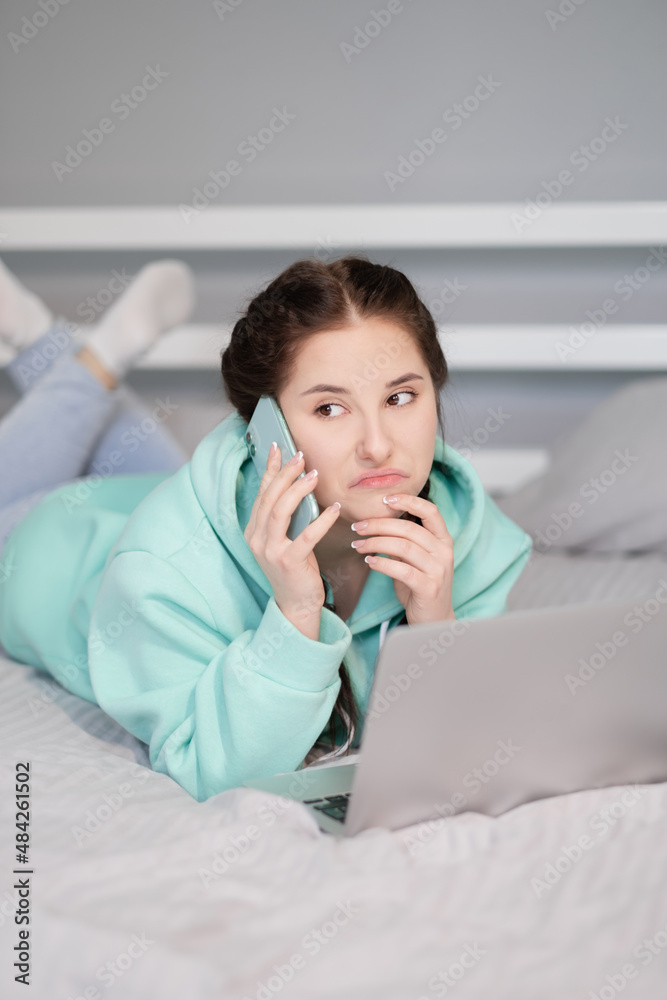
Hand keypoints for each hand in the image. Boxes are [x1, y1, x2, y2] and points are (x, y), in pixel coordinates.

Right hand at [243, 443, 340, 632]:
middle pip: (270, 498)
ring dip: (298, 490)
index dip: (271, 469)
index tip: (279, 448)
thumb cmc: (294, 568)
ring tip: (314, 476)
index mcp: (253, 531)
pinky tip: (334, 508)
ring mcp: (270, 551)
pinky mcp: (289, 562)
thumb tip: (296, 485)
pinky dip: (322, 520)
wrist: (296, 604)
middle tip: (301, 457)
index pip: (262, 493)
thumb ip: (285, 516)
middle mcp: (257, 539)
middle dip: (285, 474)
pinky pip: (307, 535)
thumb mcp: (284, 539)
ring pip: (280, 512)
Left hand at [351, 494, 455, 625]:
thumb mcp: (415, 560)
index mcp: (443, 540)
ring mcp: (439, 570)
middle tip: (357, 527)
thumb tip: (376, 524)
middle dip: (378, 525)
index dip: (409, 501)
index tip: (386, 499)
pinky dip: (382, 564)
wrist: (435, 620)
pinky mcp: (429, 588)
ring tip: (358, 545)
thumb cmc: (421, 586)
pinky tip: (369, 562)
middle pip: (408, 529)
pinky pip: (402, 570)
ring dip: (375, 543)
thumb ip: (404, 543)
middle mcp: (444, 552)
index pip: (430, 511)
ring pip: (403, 547)